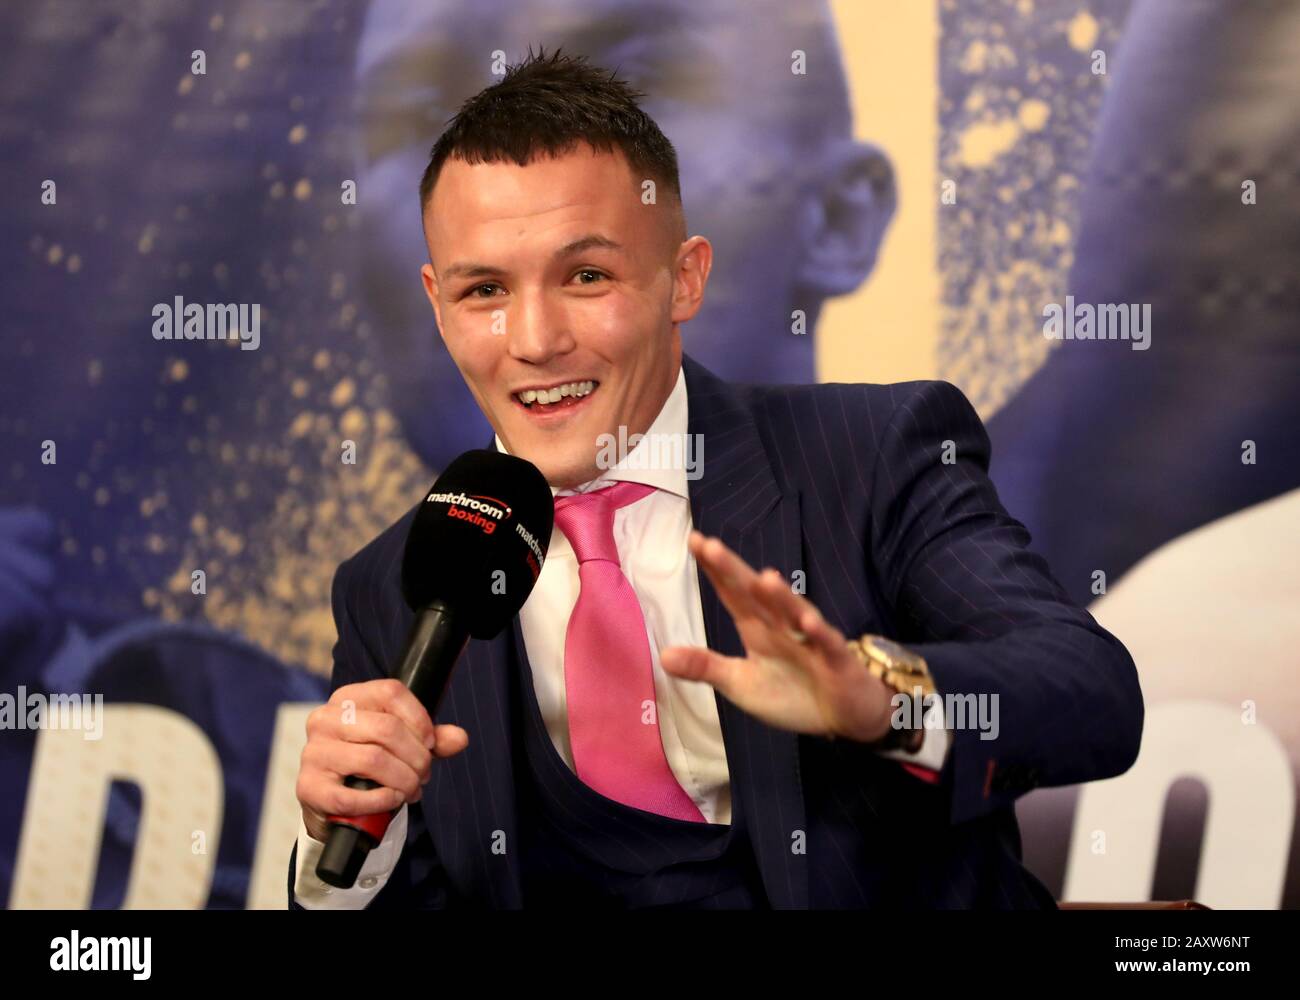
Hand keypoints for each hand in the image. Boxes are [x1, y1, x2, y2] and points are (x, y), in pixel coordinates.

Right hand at [296, 678, 468, 841]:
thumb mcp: (402, 743)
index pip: (391, 692)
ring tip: (412, 789)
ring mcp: (313, 752)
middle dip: (417, 757)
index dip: (420, 718)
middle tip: (424, 774)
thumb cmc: (368, 762)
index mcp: (348, 697)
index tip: (431, 743)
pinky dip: (382, 800)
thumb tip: (460, 738)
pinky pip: (353, 796)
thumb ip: (432, 738)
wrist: (331, 799)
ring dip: (404, 780)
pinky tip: (392, 800)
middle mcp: (325, 718)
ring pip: (373, 760)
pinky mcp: (309, 786)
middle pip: (387, 729)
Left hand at [661, 530, 893, 742]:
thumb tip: (662, 656)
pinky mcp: (837, 660)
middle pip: (756, 594)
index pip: (732, 592)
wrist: (843, 715)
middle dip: (735, 571)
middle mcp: (781, 625)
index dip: (714, 569)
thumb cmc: (791, 692)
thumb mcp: (740, 683)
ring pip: (794, 613)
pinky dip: (820, 634)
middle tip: (711, 547)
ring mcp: (811, 640)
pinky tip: (808, 623)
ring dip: (781, 597)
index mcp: (757, 627)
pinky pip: (828, 644)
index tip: (693, 540)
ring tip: (764, 577)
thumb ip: (706, 667)